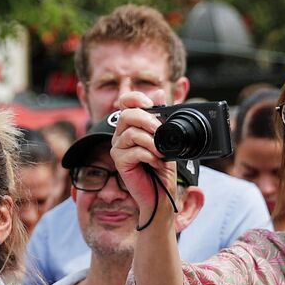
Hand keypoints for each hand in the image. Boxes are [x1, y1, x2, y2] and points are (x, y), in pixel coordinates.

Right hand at [107, 92, 175, 218]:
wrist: (162, 193)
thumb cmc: (162, 166)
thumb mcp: (166, 138)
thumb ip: (160, 116)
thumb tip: (158, 92)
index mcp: (131, 125)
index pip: (125, 102)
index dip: (135, 98)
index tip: (150, 104)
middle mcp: (121, 134)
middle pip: (127, 115)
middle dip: (147, 120)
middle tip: (160, 131)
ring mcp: (118, 148)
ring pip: (131, 133)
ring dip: (151, 141)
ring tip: (161, 152)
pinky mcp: (119, 162)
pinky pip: (133, 151)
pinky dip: (149, 155)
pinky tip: (156, 162)